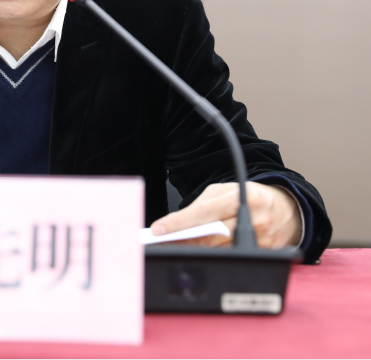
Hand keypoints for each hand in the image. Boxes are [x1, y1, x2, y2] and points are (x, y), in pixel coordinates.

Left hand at [151, 181, 301, 248]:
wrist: (289, 209)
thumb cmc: (251, 196)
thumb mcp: (227, 190)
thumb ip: (204, 204)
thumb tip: (179, 221)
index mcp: (241, 197)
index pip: (203, 212)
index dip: (179, 222)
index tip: (159, 229)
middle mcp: (252, 219)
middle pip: (209, 236)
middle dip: (182, 240)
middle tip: (159, 243)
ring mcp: (260, 240)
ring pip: (218, 251)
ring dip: (193, 252)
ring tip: (170, 249)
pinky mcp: (263, 255)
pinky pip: (231, 259)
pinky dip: (211, 258)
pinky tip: (195, 256)